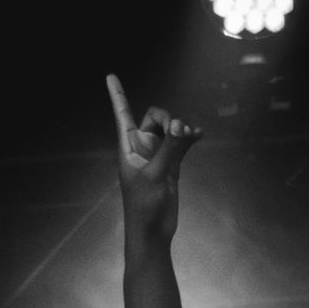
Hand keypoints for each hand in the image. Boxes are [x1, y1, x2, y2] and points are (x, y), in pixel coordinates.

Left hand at [106, 74, 202, 242]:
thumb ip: (170, 148)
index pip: (122, 115)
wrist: (153, 232)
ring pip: (170, 128)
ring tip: (192, 136)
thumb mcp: (156, 175)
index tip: (109, 75)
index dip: (117, 95)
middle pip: (154, 117)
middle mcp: (141, 148)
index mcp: (128, 148)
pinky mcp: (171, 164)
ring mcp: (157, 155)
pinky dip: (189, 137)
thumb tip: (182, 125)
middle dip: (167, 118)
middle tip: (178, 131)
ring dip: (182, 129)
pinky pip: (181, 142)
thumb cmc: (144, 207)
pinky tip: (199, 136)